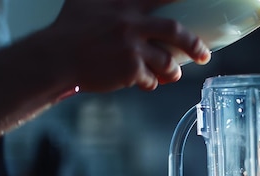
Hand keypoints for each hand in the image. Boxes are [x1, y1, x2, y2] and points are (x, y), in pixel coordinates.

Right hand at [46, 0, 210, 91]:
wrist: (55, 58)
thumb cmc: (69, 30)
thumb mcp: (87, 2)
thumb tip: (127, 1)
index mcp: (124, 4)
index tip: (200, 0)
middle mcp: (131, 23)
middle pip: (175, 30)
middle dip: (194, 44)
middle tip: (204, 54)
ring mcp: (132, 47)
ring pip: (167, 61)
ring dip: (172, 71)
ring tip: (171, 74)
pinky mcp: (130, 69)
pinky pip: (151, 79)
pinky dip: (150, 83)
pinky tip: (142, 83)